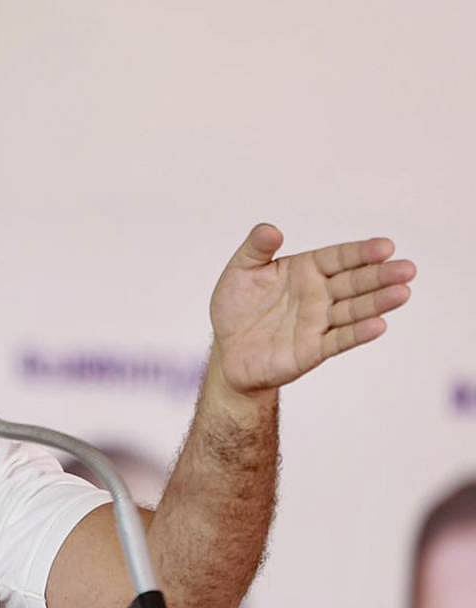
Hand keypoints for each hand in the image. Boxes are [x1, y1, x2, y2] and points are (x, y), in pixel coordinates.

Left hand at [210, 223, 415, 393]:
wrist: (227, 350)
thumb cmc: (236, 306)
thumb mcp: (240, 271)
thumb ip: (256, 248)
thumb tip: (270, 229)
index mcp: (305, 270)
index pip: (339, 258)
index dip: (361, 253)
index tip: (386, 246)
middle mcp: (318, 294)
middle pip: (354, 282)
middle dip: (380, 275)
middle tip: (407, 268)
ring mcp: (318, 322)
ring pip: (353, 310)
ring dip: (378, 302)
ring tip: (402, 293)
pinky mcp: (313, 349)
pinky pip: (339, 340)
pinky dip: (358, 333)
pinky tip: (379, 325)